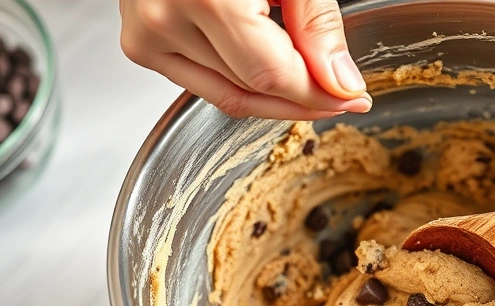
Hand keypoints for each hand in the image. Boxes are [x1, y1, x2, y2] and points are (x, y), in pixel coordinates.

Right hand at [119, 0, 371, 118]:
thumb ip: (316, 23)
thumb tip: (339, 82)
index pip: (273, 76)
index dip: (317, 95)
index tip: (353, 98)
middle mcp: (166, 20)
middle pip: (251, 90)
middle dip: (302, 97)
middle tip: (340, 94)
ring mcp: (147, 36)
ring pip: (227, 94)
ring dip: (273, 96)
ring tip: (308, 79)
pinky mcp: (141, 44)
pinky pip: (201, 83)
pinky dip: (240, 82)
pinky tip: (270, 70)